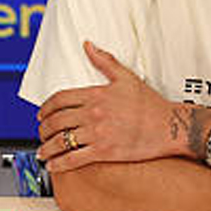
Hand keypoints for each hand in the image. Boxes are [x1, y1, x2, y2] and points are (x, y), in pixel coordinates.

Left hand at [36, 41, 179, 172]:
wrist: (169, 126)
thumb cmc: (151, 104)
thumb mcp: (127, 77)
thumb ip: (104, 61)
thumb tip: (88, 45)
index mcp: (96, 94)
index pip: (60, 99)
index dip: (45, 108)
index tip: (41, 114)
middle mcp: (93, 113)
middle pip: (56, 121)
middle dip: (43, 129)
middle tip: (41, 133)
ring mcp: (97, 133)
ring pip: (61, 141)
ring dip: (47, 148)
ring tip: (42, 152)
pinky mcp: (104, 152)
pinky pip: (74, 159)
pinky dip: (59, 163)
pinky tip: (53, 165)